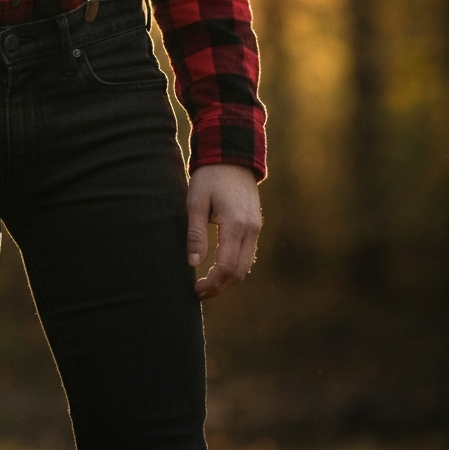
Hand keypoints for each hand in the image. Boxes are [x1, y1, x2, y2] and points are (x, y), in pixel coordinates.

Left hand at [186, 164, 261, 300]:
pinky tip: (217, 269)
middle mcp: (251, 230)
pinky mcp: (255, 226)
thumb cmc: (209, 178)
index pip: (227, 267)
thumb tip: (192, 263)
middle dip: (220, 287)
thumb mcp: (196, 202)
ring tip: (206, 284)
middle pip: (239, 272)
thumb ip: (195, 233)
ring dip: (227, 279)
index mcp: (236, 225)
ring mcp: (256, 228)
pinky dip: (234, 267)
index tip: (195, 289)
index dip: (212, 283)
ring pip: (246, 265)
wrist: (231, 157)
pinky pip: (247, 254)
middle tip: (199, 292)